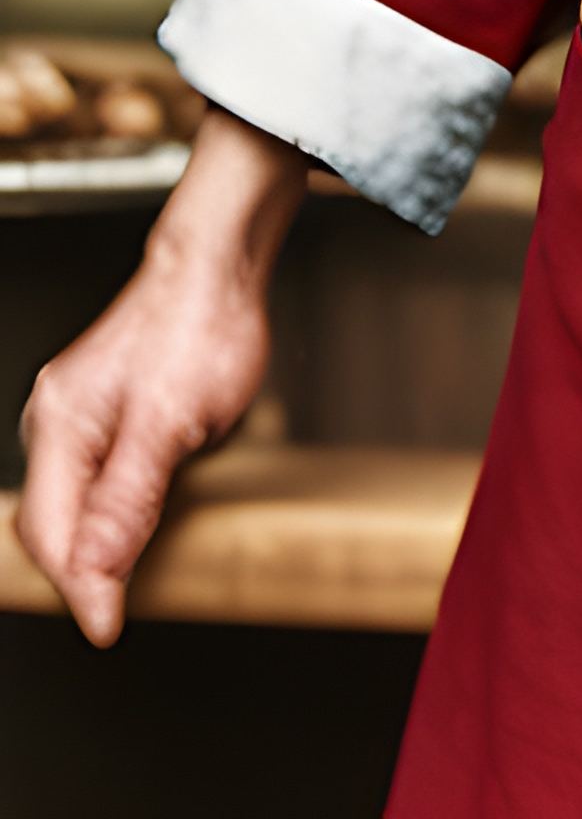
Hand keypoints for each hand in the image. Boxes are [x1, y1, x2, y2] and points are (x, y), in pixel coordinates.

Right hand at [16, 105, 308, 644]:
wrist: (220, 263)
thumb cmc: (201, 324)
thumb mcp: (172, 422)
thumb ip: (128, 502)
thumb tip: (96, 578)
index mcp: (62, 425)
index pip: (52, 535)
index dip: (80, 588)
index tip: (108, 628)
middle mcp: (56, 419)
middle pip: (51, 526)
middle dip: (79, 572)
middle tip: (117, 611)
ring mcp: (77, 413)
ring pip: (68, 506)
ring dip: (90, 546)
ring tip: (121, 580)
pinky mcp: (101, 409)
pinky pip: (88, 480)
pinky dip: (103, 514)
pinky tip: (128, 526)